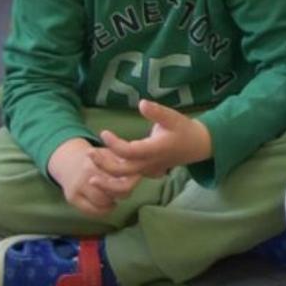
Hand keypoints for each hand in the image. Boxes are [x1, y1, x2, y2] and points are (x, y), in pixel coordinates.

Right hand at [46, 137, 130, 217]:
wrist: (68, 161)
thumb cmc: (97, 158)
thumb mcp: (111, 153)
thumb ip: (125, 162)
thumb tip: (139, 174)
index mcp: (100, 160)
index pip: (123, 177)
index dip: (132, 181)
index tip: (135, 179)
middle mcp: (88, 172)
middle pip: (114, 191)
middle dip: (122, 192)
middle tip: (124, 190)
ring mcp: (78, 185)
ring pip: (103, 203)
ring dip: (112, 203)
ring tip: (114, 197)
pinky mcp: (72, 197)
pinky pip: (91, 211)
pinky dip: (102, 211)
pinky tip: (107, 205)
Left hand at [98, 99, 213, 178]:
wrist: (197, 146)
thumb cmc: (184, 130)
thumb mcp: (173, 117)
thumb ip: (157, 112)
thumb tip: (141, 103)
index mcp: (154, 149)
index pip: (128, 151)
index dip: (114, 144)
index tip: (104, 132)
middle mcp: (148, 164)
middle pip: (121, 171)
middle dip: (103, 165)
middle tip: (88, 154)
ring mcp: (147, 171)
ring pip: (123, 181)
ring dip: (105, 178)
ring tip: (90, 171)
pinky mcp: (145, 172)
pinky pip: (127, 180)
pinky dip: (113, 179)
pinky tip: (102, 172)